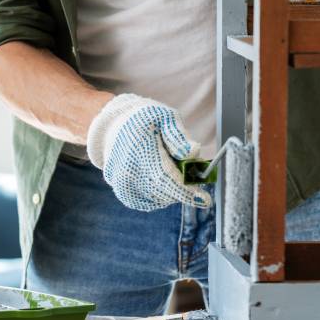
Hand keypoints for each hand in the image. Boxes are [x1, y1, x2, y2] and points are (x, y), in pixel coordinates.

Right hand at [86, 93, 212, 210]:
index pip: (165, 177)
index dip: (186, 192)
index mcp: (141, 149)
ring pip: (160, 199)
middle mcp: (129, 170)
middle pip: (166, 191)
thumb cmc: (144, 120)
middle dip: (184, 186)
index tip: (205, 201)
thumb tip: (193, 153)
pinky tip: (157, 175)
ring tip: (166, 165)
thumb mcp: (164, 116)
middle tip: (188, 169)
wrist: (114, 127)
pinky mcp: (124, 194)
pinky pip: (151, 202)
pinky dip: (160, 193)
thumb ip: (179, 135)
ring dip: (171, 189)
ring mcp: (124, 184)